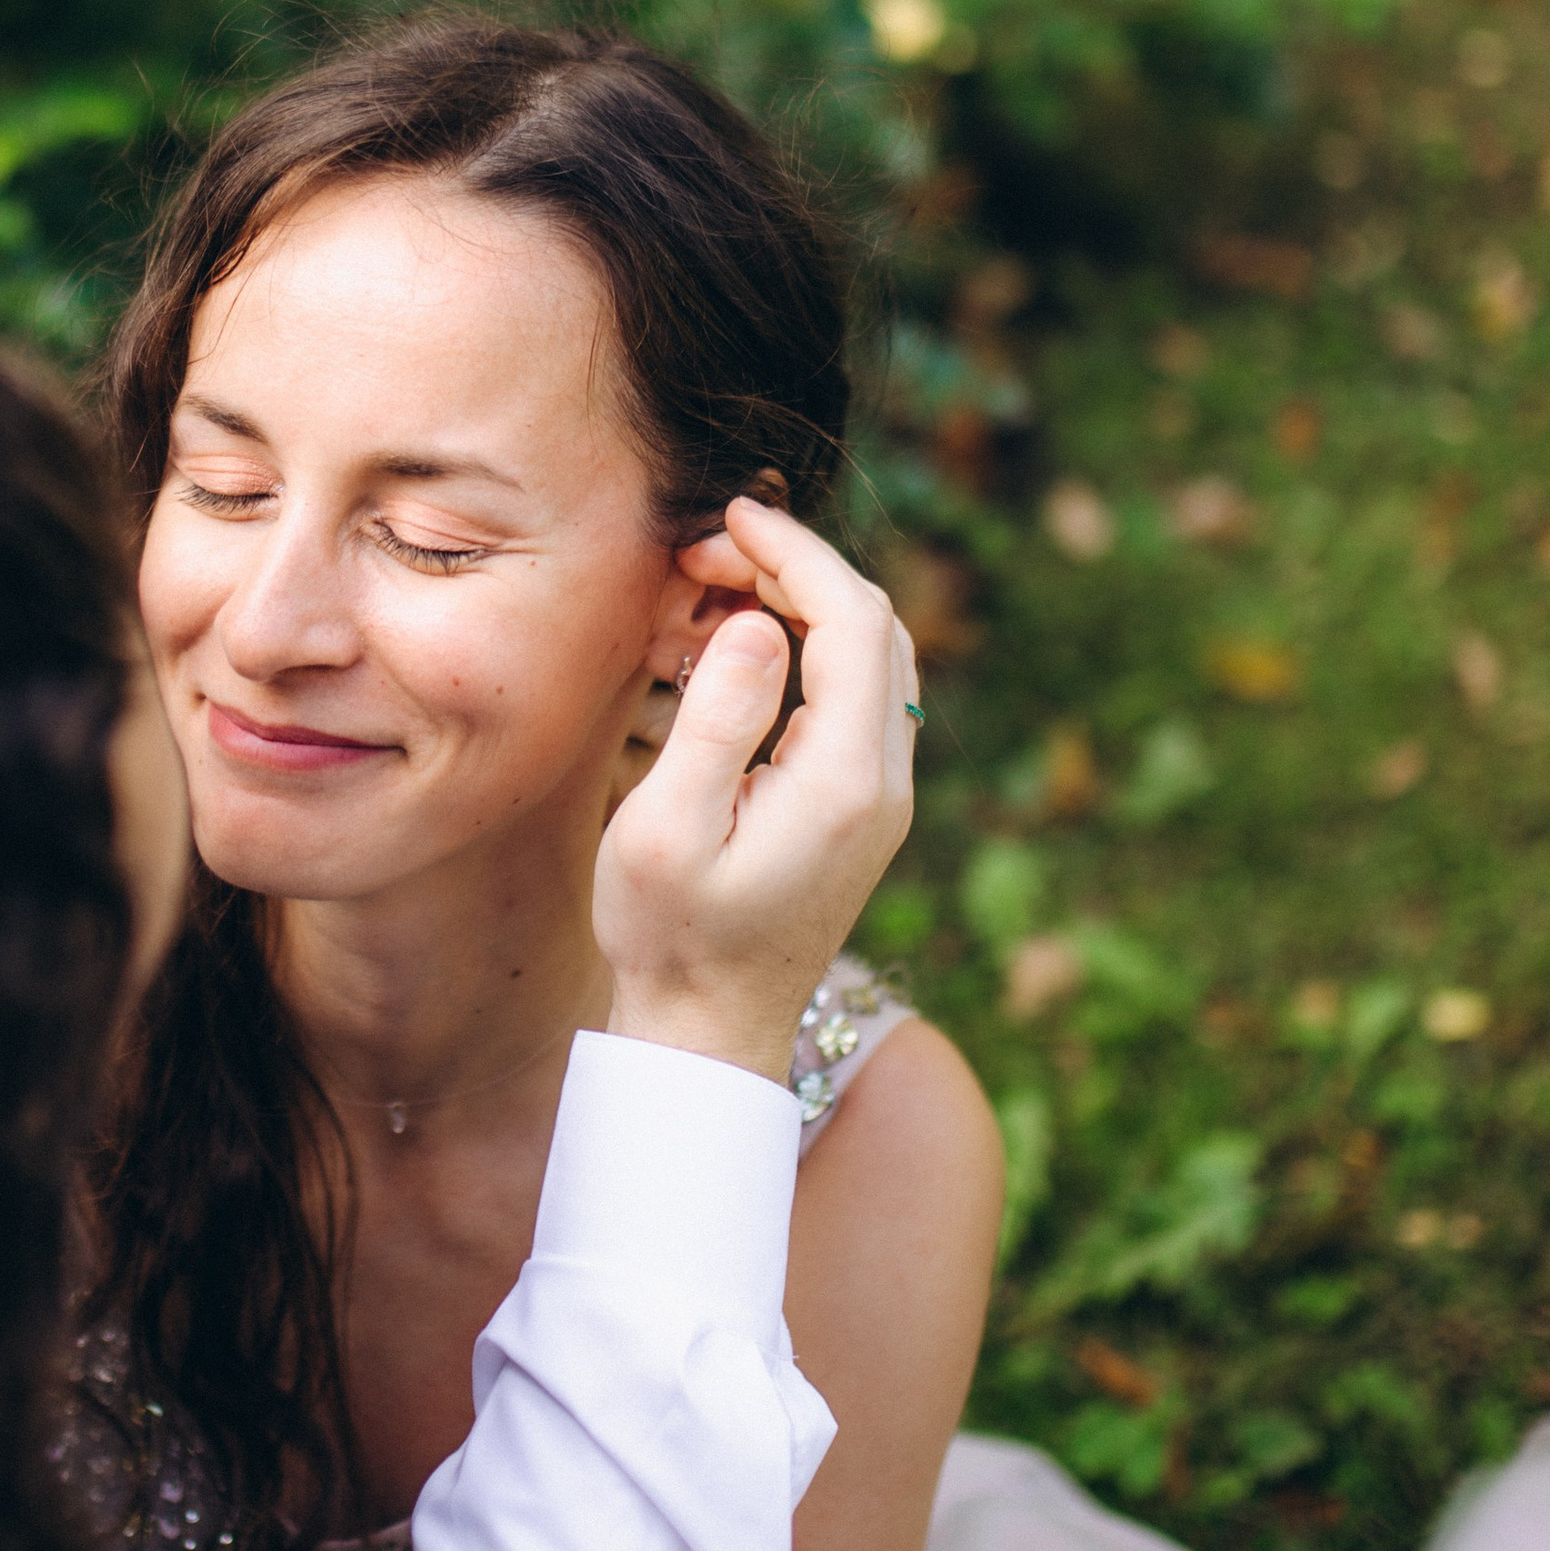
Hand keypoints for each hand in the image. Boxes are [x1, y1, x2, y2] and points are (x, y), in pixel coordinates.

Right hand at [595, 497, 915, 1084]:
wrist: (711, 1033)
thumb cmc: (672, 937)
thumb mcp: (666, 828)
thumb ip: (718, 720)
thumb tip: (760, 622)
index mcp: (845, 779)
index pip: (853, 621)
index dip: (797, 552)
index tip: (729, 517)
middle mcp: (883, 782)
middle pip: (876, 627)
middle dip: (797, 568)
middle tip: (704, 553)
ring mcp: (881, 797)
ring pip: (873, 658)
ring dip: (805, 604)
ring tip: (715, 588)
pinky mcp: (861, 808)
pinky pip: (855, 697)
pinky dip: (807, 647)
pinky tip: (740, 647)